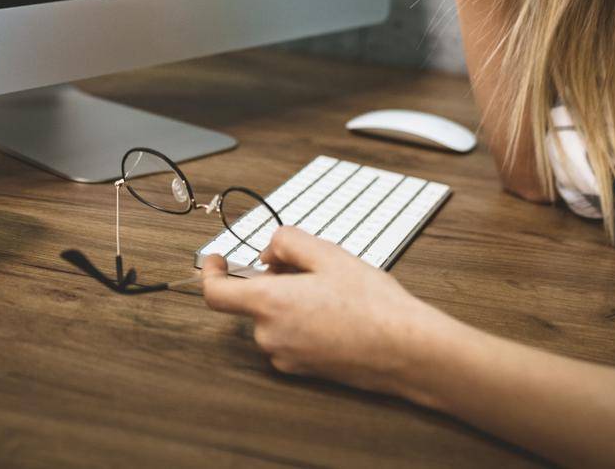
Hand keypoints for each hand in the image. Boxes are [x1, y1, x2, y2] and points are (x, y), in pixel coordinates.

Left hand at [199, 226, 450, 398]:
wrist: (404, 349)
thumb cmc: (371, 303)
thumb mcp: (328, 254)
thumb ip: (287, 243)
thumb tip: (267, 252)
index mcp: (269, 304)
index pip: (215, 293)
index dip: (210, 273)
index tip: (216, 259)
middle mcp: (269, 336)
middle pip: (254, 301)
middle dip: (273, 280)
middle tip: (313, 269)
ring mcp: (285, 358)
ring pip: (274, 319)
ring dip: (290, 301)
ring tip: (333, 293)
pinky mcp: (302, 371)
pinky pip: (290, 337)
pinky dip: (302, 322)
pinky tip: (337, 315)